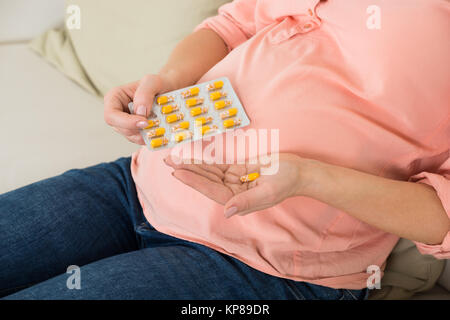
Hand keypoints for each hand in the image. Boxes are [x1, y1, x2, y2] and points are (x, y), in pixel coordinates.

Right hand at [103, 74, 174, 144]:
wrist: (170, 90)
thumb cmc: (158, 84)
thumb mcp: (152, 82)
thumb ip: (145, 93)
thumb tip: (140, 111)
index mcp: (114, 98)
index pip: (111, 115)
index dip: (126, 122)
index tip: (144, 122)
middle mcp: (118, 112)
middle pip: (120, 129)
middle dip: (138, 130)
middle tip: (155, 125)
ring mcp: (126, 123)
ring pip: (131, 136)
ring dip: (146, 134)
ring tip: (160, 125)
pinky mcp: (137, 131)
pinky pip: (141, 139)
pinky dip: (151, 137)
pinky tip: (160, 130)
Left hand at [164, 153, 307, 217]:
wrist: (298, 171)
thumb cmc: (286, 181)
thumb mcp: (269, 191)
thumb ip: (247, 202)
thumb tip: (228, 211)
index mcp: (238, 202)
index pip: (211, 191)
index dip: (194, 181)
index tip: (178, 172)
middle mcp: (232, 193)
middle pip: (206, 181)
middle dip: (187, 171)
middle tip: (168, 161)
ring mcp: (234, 182)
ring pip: (209, 173)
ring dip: (192, 165)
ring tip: (174, 158)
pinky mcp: (237, 171)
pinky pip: (217, 166)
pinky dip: (204, 161)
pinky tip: (191, 157)